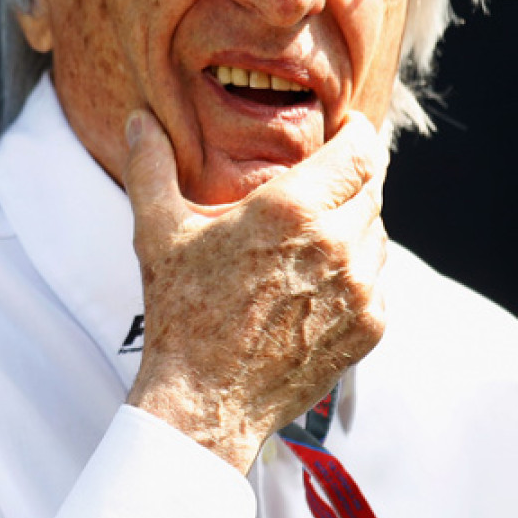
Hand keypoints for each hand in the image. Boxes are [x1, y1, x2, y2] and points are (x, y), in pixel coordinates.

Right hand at [122, 107, 388, 472]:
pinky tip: (318, 275)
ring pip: (378, 232)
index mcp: (290, 209)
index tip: (348, 126)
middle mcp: (336, 243)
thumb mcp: (158, 231)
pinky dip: (358, 267)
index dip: (358, 132)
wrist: (206, 397)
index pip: (358, 150)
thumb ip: (151, 166)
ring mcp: (359, 288)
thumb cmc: (181, 311)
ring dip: (355, 221)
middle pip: (372, 187)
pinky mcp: (369, 325)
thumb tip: (139, 121)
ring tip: (314, 229)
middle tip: (325, 175)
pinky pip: (378, 277)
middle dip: (352, 175)